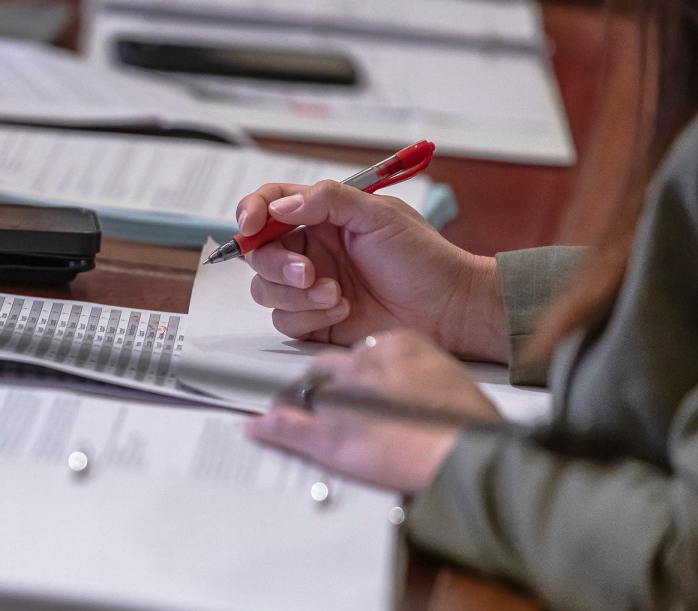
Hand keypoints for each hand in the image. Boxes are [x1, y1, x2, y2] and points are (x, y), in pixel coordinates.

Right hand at [235, 179, 507, 362]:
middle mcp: (310, 250)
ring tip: (336, 294)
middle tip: (306, 273)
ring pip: (266, 290)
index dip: (251, 212)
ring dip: (296, 295)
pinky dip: (310, 318)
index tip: (251, 225)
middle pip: (258, 253)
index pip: (270, 205)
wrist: (446, 308)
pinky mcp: (314, 321)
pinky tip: (342, 311)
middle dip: (275, 265)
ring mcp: (309, 287)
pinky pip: (285, 321)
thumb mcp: (378, 214)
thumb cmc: (422, 258)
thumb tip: (280, 206)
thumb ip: (327, 201)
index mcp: (321, 216)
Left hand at [245, 329, 501, 493]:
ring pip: (302, 392)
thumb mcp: (448, 379)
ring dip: (296, 404)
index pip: (357, 352)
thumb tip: (407, 388)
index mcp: (395, 345)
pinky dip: (267, 428)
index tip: (353, 385)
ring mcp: (339, 399)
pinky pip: (284, 426)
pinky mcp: (326, 435)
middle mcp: (361, 365)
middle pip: (325, 368)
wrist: (466, 454)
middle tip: (325, 404)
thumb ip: (418, 376)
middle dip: (321, 386)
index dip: (351, 374)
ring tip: (288, 413)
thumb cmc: (469, 424)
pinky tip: (255, 428)